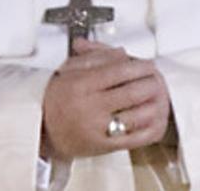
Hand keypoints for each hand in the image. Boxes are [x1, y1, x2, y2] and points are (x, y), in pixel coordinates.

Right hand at [41, 39, 171, 158]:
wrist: (41, 131)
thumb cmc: (54, 99)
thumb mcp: (67, 70)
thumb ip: (95, 57)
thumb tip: (121, 53)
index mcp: (81, 85)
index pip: (119, 72)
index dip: (139, 66)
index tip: (147, 64)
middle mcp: (91, 107)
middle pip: (133, 92)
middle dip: (151, 82)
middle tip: (156, 78)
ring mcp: (99, 129)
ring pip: (138, 115)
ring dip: (155, 103)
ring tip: (158, 94)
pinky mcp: (106, 146)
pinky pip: (136, 137)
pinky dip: (151, 126)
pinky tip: (153, 116)